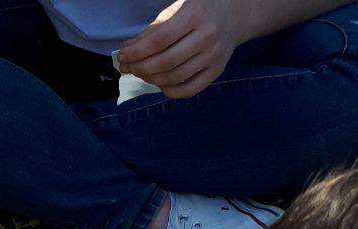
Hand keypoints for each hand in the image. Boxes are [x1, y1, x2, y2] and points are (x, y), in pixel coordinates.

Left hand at [117, 0, 238, 98]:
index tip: (122, 56)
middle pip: (165, 62)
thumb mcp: (179, 7)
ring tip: (140, 73)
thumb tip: (129, 49)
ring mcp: (213, 57)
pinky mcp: (216, 71)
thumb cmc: (201, 8)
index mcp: (195, 14)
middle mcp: (206, 37)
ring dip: (150, 79)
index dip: (137, 52)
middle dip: (140, 68)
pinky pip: (188, 90)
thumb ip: (155, 27)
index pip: (159, 40)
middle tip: (127, 67)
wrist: (236, 14)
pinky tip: (158, 83)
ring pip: (174, 78)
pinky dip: (169, 91)